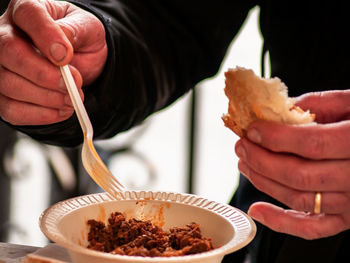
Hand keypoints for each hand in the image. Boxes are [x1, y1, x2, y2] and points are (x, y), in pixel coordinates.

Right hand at [0, 0, 106, 124]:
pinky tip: (60, 110)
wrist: (80, 60)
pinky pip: (11, 109)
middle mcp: (6, 34)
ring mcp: (1, 65)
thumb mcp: (88, 29)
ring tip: (72, 99)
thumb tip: (61, 49)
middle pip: (10, 52)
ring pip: (8, 84)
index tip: (66, 57)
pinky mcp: (4, 93)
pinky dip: (40, 115)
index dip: (46, 36)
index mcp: (28, 10)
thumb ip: (76, 32)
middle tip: (72, 86)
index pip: (28, 15)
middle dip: (44, 75)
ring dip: (46, 98)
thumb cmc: (80, 39)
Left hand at [235, 90, 349, 239]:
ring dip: (264, 182)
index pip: (311, 144)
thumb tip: (281, 109)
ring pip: (300, 198)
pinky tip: (258, 210)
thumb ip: (320, 104)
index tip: (252, 130)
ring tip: (245, 164)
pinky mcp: (347, 217)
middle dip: (262, 160)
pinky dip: (282, 223)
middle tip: (243, 145)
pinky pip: (313, 228)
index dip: (276, 138)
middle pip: (300, 175)